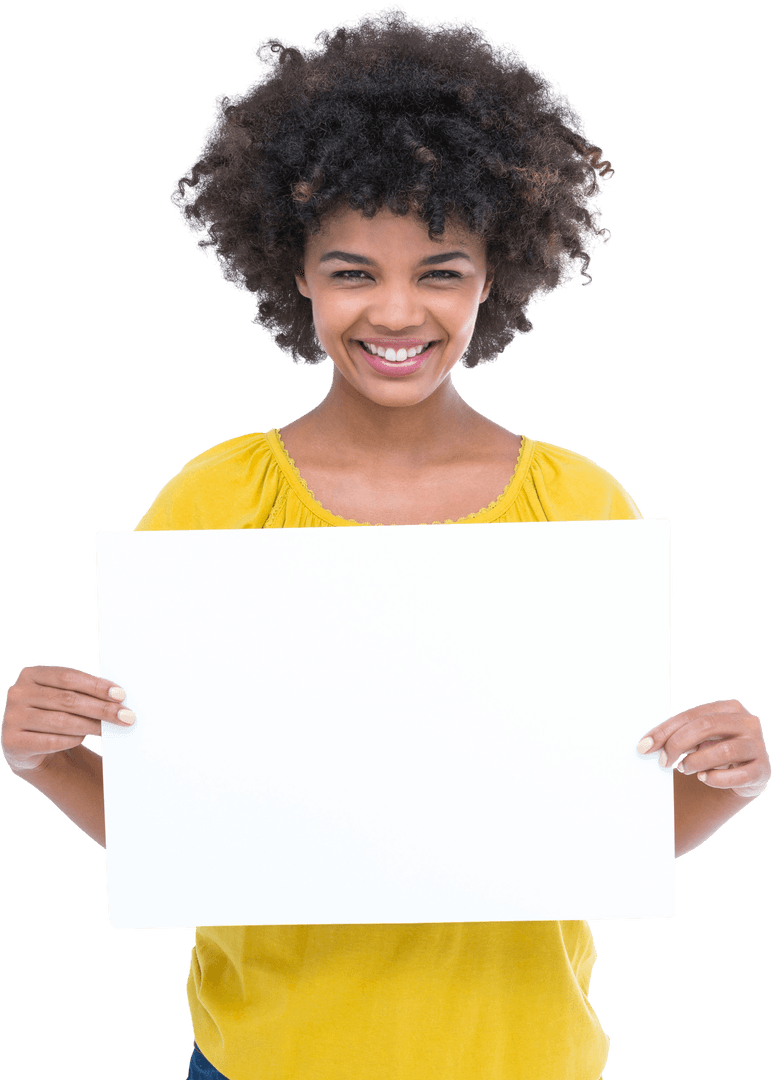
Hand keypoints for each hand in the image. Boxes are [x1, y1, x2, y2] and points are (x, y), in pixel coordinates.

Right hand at [1, 665, 134, 773]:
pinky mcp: (13, 742)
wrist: (26, 746)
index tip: (120, 695)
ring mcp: (12, 718)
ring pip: (61, 721)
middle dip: (101, 709)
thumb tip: (118, 697)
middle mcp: (18, 693)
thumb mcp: (62, 697)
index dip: (96, 686)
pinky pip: (51, 741)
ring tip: (108, 729)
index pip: (68, 677)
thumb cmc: (52, 714)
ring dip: (90, 725)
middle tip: (126, 716)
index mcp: (30, 674)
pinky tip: (83, 738)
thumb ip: (82, 692)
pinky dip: (72, 739)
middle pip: (68, 699)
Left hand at [637, 698, 769, 799]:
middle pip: (706, 726)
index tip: (644, 746)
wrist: (745, 774)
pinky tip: (705, 778)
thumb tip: (645, 745)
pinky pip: (738, 775)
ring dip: (696, 762)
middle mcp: (748, 722)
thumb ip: (676, 736)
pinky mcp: (763, 770)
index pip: (691, 715)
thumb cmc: (714, 749)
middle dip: (678, 744)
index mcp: (729, 707)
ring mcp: (758, 745)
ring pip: (723, 751)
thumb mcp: (697, 737)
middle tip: (663, 761)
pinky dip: (716, 778)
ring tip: (684, 769)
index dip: (665, 731)